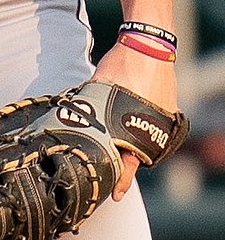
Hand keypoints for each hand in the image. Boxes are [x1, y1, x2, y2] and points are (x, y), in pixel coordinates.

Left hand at [92, 40, 177, 201]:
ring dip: (132, 144)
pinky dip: (141, 128)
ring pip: (146, 142)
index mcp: (134, 125)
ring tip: (119, 144)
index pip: (127, 162)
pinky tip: (130, 122)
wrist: (146, 43)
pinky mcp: (167, 110)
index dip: (120, 180)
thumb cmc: (120, 64)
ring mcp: (162, 119)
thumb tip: (72, 119)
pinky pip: (153, 127)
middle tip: (111, 172)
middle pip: (137, 155)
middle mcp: (152, 127)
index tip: (116, 195)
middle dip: (124, 162)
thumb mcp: (99, 88)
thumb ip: (92, 108)